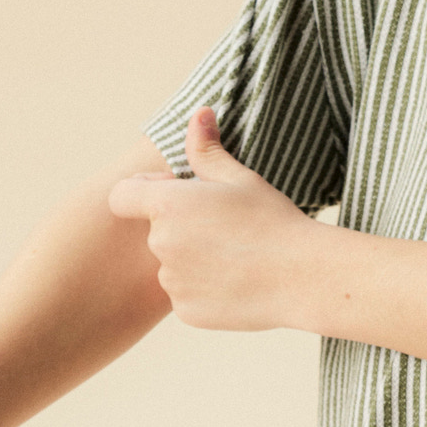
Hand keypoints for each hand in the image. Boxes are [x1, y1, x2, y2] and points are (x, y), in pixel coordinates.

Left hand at [106, 108, 317, 330]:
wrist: (303, 278)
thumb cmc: (273, 220)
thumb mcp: (240, 178)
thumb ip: (207, 148)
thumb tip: (198, 114)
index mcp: (167, 206)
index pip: (123, 196)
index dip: (145, 192)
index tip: (180, 195)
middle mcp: (160, 245)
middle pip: (156, 231)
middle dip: (181, 227)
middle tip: (226, 227)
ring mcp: (172, 282)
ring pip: (172, 265)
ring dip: (193, 259)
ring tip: (237, 256)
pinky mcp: (186, 312)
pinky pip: (186, 295)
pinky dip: (205, 289)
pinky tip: (238, 281)